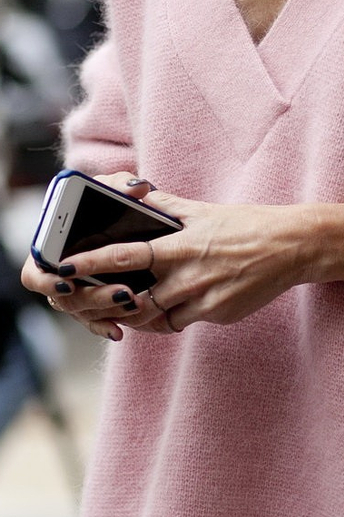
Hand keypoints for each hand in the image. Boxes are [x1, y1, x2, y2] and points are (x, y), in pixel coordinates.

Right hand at [21, 172, 158, 340]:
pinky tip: (120, 331)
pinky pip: (96, 321)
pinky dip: (106, 325)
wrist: (134, 222)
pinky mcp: (96, 304)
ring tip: (133, 302)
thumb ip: (120, 185)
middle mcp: (59, 276)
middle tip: (123, 291)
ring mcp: (77, 293)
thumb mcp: (115, 189)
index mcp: (51, 250)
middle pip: (64, 298)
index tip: (69, 279)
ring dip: (106, 310)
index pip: (34, 273)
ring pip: (82, 312)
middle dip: (92, 296)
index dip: (47, 281)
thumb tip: (136, 189)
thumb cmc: (113, 201)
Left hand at [23, 177, 330, 339]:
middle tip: (95, 300)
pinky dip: (172, 315)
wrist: (292, 247)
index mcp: (182, 246)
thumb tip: (132, 190)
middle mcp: (190, 276)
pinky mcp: (219, 315)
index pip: (127, 256)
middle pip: (137, 299)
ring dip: (140, 313)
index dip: (94, 263)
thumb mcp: (203, 211)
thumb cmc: (247, 225)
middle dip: (112, 302)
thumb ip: (165, 207)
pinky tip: (173, 304)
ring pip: (156, 317)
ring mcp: (204, 299)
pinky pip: (183, 321)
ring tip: (130, 306)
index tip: (68, 266)